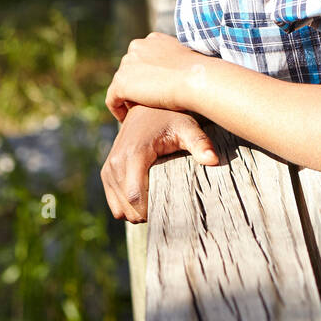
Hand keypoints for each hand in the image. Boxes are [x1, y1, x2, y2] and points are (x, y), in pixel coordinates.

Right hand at [100, 105, 218, 221]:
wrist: (147, 106)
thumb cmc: (171, 117)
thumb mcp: (187, 127)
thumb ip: (200, 143)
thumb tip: (213, 160)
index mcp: (134, 154)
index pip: (135, 197)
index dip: (151, 210)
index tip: (168, 206)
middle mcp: (116, 161)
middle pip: (127, 208)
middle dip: (146, 213)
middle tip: (166, 203)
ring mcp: (109, 167)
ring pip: (119, 209)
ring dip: (136, 211)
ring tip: (156, 198)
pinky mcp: (107, 170)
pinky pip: (113, 203)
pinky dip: (127, 206)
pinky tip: (145, 196)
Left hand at [105, 30, 212, 122]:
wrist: (194, 79)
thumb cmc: (199, 73)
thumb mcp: (189, 60)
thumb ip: (179, 62)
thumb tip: (185, 70)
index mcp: (153, 40)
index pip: (143, 58)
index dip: (146, 75)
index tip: (154, 89)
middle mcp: (137, 47)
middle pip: (130, 69)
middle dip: (135, 85)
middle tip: (143, 104)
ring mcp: (127, 63)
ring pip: (121, 84)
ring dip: (127, 98)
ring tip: (135, 113)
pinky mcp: (121, 82)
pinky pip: (112, 99)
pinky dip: (118, 110)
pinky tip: (126, 120)